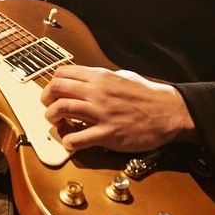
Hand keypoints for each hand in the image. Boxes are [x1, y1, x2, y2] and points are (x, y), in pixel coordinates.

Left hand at [40, 64, 194, 152]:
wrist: (168, 112)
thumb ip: (101, 78)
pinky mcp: (107, 134)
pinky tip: (72, 141)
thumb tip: (84, 79)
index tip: (53, 92)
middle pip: (56, 88)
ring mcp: (101, 113)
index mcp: (100, 77)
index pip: (62, 72)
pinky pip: (77, 138)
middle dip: (47, 99)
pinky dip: (68, 141)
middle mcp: (97, 92)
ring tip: (59, 124)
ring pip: (61, 110)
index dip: (52, 83)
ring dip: (53, 118)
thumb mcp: (122, 77)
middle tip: (50, 108)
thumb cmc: (147, 96)